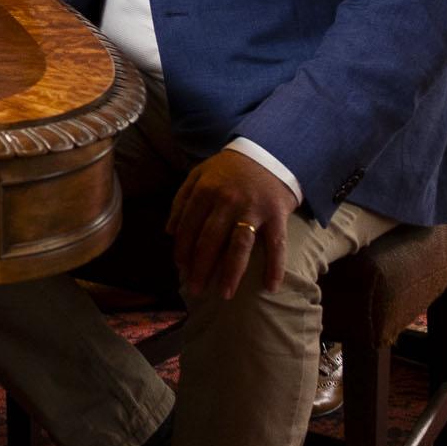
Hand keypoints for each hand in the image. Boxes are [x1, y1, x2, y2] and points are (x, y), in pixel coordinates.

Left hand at [169, 146, 294, 302]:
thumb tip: (169, 232)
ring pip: (239, 246)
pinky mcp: (277, 214)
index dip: (182, 250)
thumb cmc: (230, 169)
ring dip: (231, 273)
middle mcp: (227, 201)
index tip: (181, 269)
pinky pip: (276, 245)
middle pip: (210, 241)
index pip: (189, 227)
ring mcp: (253, 209)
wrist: (269, 151)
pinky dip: (275, 267)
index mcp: (205, 191)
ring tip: (224, 294)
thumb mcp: (199, 174)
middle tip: (195, 290)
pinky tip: (271, 287)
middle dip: (200, 268)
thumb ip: (182, 200)